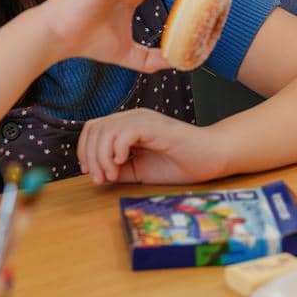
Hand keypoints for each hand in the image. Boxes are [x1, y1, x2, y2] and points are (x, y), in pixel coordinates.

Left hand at [78, 108, 228, 183]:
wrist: (211, 158)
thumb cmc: (180, 163)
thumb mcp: (140, 170)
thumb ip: (119, 170)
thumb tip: (97, 174)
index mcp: (128, 126)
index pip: (94, 129)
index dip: (85, 151)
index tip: (93, 174)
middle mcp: (133, 117)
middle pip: (95, 128)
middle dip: (91, 157)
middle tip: (102, 179)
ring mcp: (144, 119)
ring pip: (106, 130)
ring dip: (102, 157)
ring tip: (112, 175)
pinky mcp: (155, 125)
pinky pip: (124, 132)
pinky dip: (117, 149)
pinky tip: (125, 162)